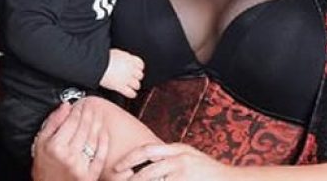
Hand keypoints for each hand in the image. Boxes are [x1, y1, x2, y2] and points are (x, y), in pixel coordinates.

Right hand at [32, 100, 108, 180]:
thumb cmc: (43, 166)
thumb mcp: (40, 142)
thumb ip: (53, 122)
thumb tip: (65, 106)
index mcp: (55, 146)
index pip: (71, 122)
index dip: (77, 111)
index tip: (80, 105)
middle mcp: (69, 156)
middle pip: (83, 129)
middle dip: (88, 114)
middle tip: (91, 107)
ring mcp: (81, 166)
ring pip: (92, 140)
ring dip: (97, 125)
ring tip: (98, 116)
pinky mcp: (90, 175)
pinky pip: (100, 156)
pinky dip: (104, 143)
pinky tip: (104, 133)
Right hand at [99, 49, 143, 97]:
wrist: (96, 64)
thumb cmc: (103, 57)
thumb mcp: (116, 52)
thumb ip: (123, 57)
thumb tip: (124, 59)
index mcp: (129, 59)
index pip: (140, 64)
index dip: (138, 68)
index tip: (136, 69)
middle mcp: (130, 69)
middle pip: (140, 75)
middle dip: (136, 77)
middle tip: (132, 78)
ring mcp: (126, 79)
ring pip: (137, 85)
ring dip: (134, 86)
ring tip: (130, 86)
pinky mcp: (120, 87)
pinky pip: (131, 93)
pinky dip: (131, 94)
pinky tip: (130, 93)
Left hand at [112, 142, 231, 180]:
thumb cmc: (209, 171)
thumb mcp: (190, 156)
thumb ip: (170, 156)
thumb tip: (147, 160)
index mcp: (177, 149)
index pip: (146, 151)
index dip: (129, 159)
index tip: (117, 167)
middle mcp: (180, 160)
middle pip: (148, 172)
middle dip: (132, 180)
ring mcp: (184, 174)